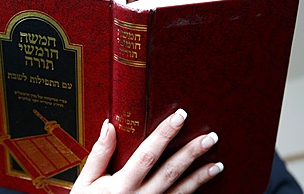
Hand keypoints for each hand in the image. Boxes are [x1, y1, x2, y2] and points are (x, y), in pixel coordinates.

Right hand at [70, 109, 223, 193]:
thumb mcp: (86, 181)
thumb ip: (99, 153)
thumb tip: (109, 126)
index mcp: (123, 184)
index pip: (148, 153)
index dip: (165, 133)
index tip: (179, 116)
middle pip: (171, 171)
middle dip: (191, 152)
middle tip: (210, 137)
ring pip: (181, 190)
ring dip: (200, 176)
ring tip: (216, 162)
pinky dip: (194, 192)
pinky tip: (204, 183)